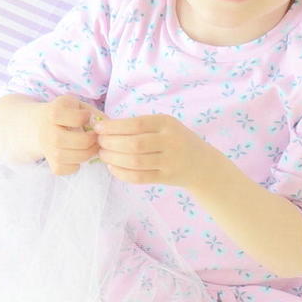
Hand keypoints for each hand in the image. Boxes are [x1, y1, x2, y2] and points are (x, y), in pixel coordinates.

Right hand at [38, 95, 105, 175]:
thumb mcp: (76, 105)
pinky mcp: (51, 163)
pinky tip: (77, 156)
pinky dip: (76, 165)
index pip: (78, 118)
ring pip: (73, 157)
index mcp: (55, 112)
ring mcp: (48, 149)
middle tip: (95, 138)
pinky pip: (66, 169)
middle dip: (92, 141)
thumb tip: (110, 126)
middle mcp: (48, 131)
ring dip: (87, 154)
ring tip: (90, 148)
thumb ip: (93, 113)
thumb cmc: (64, 114)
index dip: (87, 118)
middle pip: (78, 142)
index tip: (86, 117)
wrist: (38, 125)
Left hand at [95, 113, 217, 189]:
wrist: (202, 164)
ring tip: (103, 155)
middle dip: (110, 144)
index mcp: (167, 123)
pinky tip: (112, 168)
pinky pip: (139, 177)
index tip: (98, 129)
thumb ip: (140, 126)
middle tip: (99, 144)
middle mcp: (170, 141)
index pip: (136, 124)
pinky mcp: (167, 178)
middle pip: (133, 144)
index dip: (114, 127)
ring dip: (113, 159)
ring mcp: (170, 161)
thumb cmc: (175, 141)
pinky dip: (122, 173)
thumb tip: (105, 127)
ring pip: (135, 162)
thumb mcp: (164, 126)